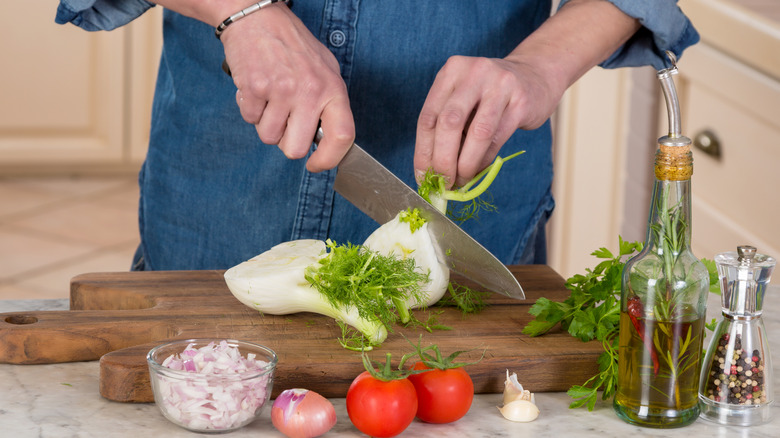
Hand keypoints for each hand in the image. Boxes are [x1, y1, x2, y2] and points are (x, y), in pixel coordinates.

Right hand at [219, 4, 353, 171]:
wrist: (258, 18)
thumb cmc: (293, 45)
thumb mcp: (325, 70)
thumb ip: (329, 104)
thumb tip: (327, 141)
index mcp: (333, 89)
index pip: (342, 137)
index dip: (329, 159)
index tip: (316, 165)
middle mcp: (309, 92)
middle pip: (296, 149)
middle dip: (286, 141)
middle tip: (285, 121)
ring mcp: (281, 90)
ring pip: (269, 137)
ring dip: (266, 123)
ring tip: (271, 97)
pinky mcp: (254, 88)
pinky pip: (249, 119)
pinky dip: (249, 108)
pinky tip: (257, 88)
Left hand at [414, 55, 560, 187]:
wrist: (536, 75)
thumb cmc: (490, 94)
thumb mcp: (464, 99)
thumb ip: (446, 127)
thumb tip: (432, 171)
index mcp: (451, 71)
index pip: (428, 117)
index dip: (423, 152)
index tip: (424, 177)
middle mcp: (473, 73)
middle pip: (449, 123)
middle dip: (443, 160)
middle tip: (443, 183)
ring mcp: (500, 84)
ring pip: (477, 133)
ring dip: (466, 164)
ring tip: (461, 181)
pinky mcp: (521, 101)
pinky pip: (498, 138)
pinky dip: (484, 160)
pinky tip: (478, 170)